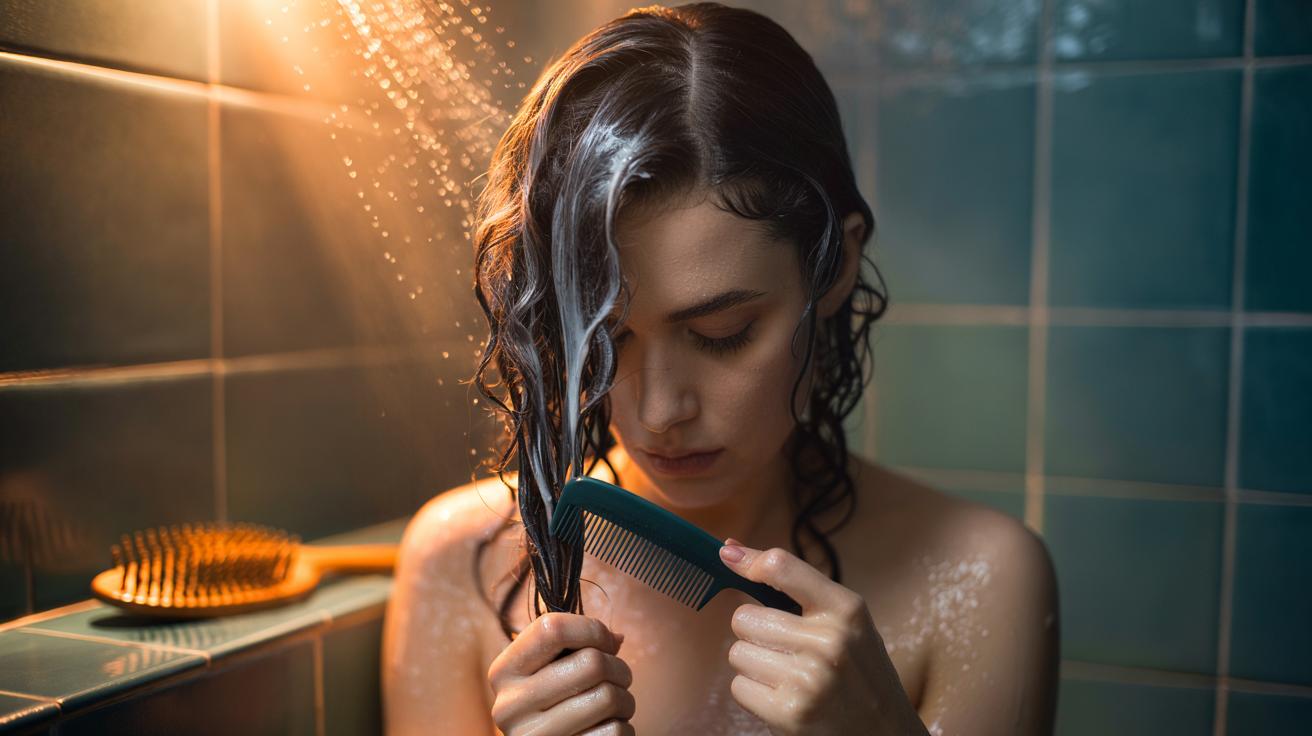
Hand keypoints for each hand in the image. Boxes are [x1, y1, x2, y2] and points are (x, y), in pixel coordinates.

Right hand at [487, 612, 635, 735]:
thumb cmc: (553, 703)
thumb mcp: (547, 671)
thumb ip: (574, 647)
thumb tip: (615, 639)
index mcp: (503, 672)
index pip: (552, 629)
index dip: (592, 629)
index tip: (606, 643)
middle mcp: (510, 706)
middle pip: (592, 663)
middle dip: (618, 667)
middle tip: (618, 678)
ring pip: (608, 697)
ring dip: (624, 699)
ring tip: (614, 705)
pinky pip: (615, 730)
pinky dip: (623, 726)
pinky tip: (606, 728)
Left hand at [719, 540, 927, 735]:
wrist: (885, 733)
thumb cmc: (858, 674)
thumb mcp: (845, 624)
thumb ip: (794, 587)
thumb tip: (729, 550)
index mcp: (847, 609)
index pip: (782, 566)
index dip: (747, 559)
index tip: (727, 556)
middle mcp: (830, 640)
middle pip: (744, 617)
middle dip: (756, 635)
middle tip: (786, 652)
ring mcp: (810, 678)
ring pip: (737, 653)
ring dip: (755, 667)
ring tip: (789, 678)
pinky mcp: (791, 712)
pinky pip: (739, 687)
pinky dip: (754, 695)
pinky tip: (783, 699)